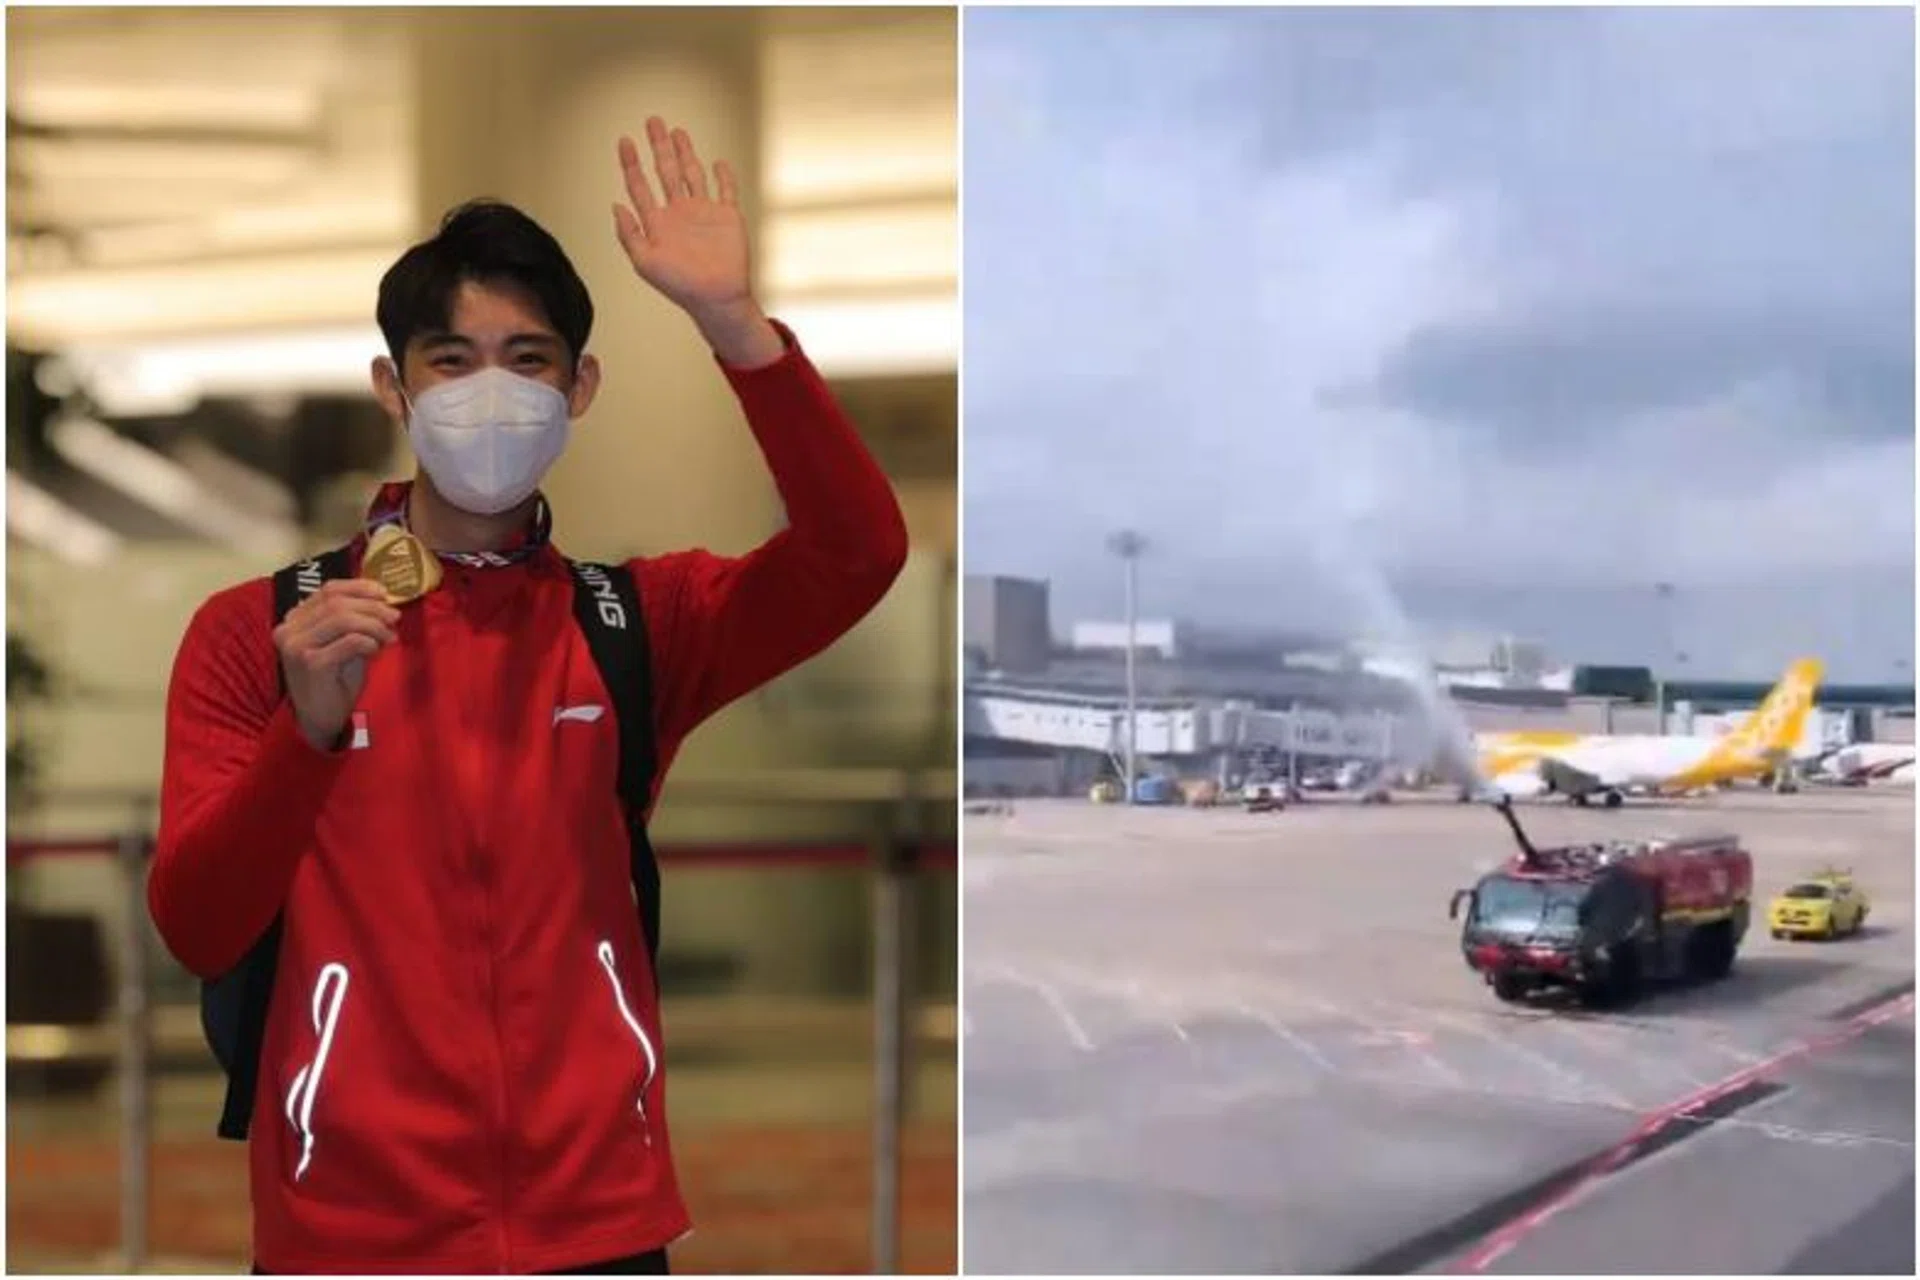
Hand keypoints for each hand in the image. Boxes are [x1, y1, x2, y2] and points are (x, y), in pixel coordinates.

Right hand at [273, 580, 398, 751]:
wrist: (319, 718)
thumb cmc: (334, 679)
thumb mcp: (343, 642)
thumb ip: (353, 620)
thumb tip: (382, 600)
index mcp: (295, 619)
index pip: (328, 590)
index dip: (359, 588)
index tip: (384, 593)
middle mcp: (289, 629)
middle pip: (337, 603)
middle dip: (372, 607)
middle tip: (394, 617)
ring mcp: (296, 645)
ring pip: (343, 619)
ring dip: (374, 625)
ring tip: (389, 636)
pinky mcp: (310, 663)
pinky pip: (349, 641)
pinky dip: (369, 642)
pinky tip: (375, 651)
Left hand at [612, 117, 783, 367]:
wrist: (717, 297)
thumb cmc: (680, 285)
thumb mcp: (644, 262)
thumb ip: (629, 234)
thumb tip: (616, 206)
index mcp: (657, 222)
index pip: (640, 185)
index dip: (631, 163)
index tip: (626, 141)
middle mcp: (679, 213)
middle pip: (665, 171)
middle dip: (658, 146)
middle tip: (652, 121)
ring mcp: (703, 212)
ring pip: (692, 174)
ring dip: (685, 152)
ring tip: (676, 131)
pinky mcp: (727, 216)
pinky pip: (726, 189)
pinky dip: (723, 175)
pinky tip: (718, 162)